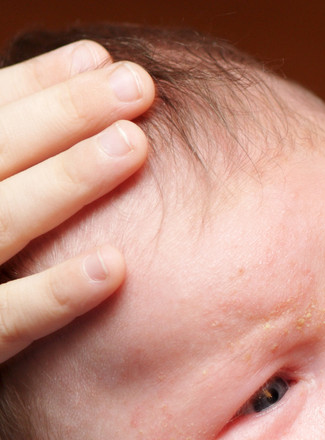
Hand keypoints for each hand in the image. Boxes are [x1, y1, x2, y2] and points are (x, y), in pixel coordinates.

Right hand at [0, 39, 153, 361]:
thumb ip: (16, 169)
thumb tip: (79, 90)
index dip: (36, 86)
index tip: (99, 58)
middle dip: (61, 114)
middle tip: (136, 86)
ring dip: (64, 182)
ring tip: (132, 145)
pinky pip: (5, 323)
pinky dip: (53, 294)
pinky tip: (114, 268)